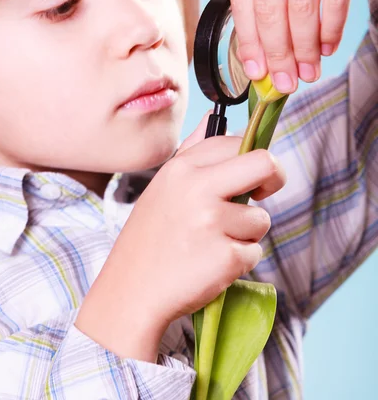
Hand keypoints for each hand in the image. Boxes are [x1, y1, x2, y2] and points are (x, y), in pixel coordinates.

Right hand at [76, 112, 285, 361]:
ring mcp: (212, 223)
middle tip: (264, 194)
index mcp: (182, 168)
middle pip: (265, 164)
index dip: (253, 156)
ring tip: (213, 242)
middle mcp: (198, 189)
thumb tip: (212, 114)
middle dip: (275, 177)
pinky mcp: (226, 257)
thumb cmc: (149, 238)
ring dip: (246, 233)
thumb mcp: (163, 185)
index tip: (253, 176)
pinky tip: (211, 264)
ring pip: (261, 218)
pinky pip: (254, 251)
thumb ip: (192, 150)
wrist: (130, 292)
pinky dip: (240, 260)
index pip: (235, 142)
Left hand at [228, 0, 377, 92]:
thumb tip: (260, 58)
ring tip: (307, 71)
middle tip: (286, 82)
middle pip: (271, 9)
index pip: (243, 2)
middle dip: (278, 54)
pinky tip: (326, 47)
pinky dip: (330, 30)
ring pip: (302, 8)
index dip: (250, 44)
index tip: (257, 73)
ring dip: (304, 48)